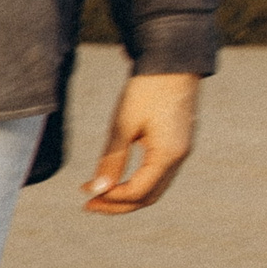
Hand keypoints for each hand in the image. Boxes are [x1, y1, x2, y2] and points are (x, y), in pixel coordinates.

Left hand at [82, 73, 196, 214]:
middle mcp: (179, 158)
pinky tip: (115, 179)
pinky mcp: (176, 144)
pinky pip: (157, 174)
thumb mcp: (123, 125)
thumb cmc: (146, 90)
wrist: (171, 62)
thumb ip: (111, 160)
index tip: (86, 194)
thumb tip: (98, 190)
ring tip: (98, 194)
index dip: (111, 199)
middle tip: (88, 204)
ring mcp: (180, 151)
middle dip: (118, 204)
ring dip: (126, 196)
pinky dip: (136, 182)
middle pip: (148, 197)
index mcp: (168, 155)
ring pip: (154, 188)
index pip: (138, 192)